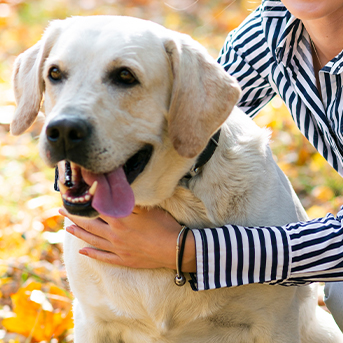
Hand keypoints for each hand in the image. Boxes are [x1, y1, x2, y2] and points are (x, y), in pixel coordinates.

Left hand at [59, 206, 196, 271]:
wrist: (174, 249)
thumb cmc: (163, 225)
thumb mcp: (147, 208)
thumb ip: (129, 202)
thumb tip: (115, 195)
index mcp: (120, 219)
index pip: (97, 208)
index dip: (84, 202)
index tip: (74, 197)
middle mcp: (114, 234)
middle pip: (89, 223)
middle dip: (73, 216)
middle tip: (61, 211)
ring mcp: (117, 248)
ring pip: (92, 239)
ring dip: (78, 233)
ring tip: (67, 228)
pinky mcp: (123, 260)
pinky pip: (103, 257)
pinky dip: (92, 253)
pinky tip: (83, 251)